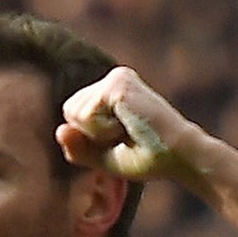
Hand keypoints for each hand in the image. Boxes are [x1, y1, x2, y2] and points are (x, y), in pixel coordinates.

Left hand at [57, 65, 203, 184]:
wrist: (178, 156)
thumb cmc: (148, 158)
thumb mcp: (104, 157)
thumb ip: (79, 148)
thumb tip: (59, 130)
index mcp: (112, 90)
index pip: (73, 115)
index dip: (90, 138)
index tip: (123, 139)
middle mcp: (113, 78)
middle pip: (70, 112)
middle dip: (91, 135)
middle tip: (126, 136)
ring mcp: (116, 78)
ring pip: (75, 113)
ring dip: (98, 134)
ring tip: (129, 130)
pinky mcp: (118, 84)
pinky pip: (87, 117)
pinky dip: (103, 131)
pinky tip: (129, 127)